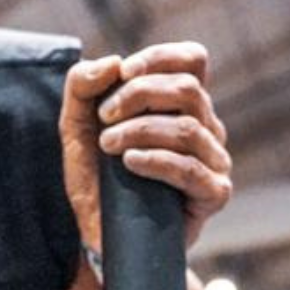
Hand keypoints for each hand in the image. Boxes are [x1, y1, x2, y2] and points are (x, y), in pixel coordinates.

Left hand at [59, 42, 231, 248]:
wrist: (99, 232)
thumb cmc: (95, 175)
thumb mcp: (75, 125)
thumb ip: (83, 86)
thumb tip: (114, 62)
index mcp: (180, 105)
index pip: (193, 60)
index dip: (159, 57)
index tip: (123, 74)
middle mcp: (205, 127)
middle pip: (188, 89)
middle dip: (138, 95)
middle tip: (104, 117)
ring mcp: (214, 161)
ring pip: (189, 128)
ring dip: (139, 130)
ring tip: (108, 146)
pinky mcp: (213, 194)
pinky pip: (192, 170)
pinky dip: (157, 161)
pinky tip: (130, 163)